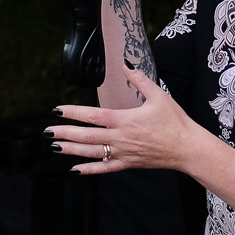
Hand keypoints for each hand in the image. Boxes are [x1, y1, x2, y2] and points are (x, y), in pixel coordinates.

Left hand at [45, 67, 207, 173]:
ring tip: (54, 147)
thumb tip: (125, 64)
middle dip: (64, 133)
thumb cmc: (175, 121)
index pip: (93, 116)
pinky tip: (74, 170)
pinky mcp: (128, 164)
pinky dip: (88, 170)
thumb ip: (139, 79)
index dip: (73, 113)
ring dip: (71, 150)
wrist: (187, 148)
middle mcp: (121, 138)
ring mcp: (123, 153)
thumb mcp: (158, 95)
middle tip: (47, 132)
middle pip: (86, 136)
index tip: (57, 110)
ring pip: (91, 153)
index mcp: (125, 120)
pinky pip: (104, 169)